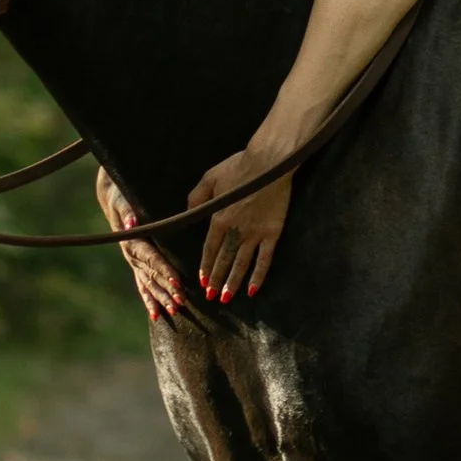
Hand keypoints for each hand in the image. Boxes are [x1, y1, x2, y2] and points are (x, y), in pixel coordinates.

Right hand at [97, 168, 186, 322]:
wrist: (112, 198)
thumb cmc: (121, 196)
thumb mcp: (122, 199)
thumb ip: (127, 210)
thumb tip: (132, 223)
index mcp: (131, 241)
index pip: (151, 258)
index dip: (164, 270)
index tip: (177, 282)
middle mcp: (131, 256)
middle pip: (152, 276)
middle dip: (166, 290)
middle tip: (181, 303)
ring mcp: (133, 263)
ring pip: (148, 284)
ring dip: (161, 298)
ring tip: (174, 312)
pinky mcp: (136, 265)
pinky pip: (142, 285)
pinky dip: (149, 300)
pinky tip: (155, 315)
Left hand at [188, 147, 294, 303]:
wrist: (269, 162)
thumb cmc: (239, 166)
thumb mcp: (210, 177)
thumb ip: (197, 196)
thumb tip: (188, 211)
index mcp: (219, 219)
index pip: (209, 249)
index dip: (205, 266)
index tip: (201, 280)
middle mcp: (235, 231)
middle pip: (223, 260)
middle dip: (216, 280)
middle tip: (210, 296)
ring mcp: (255, 234)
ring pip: (241, 264)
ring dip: (232, 283)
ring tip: (225, 298)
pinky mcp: (272, 233)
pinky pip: (265, 260)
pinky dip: (258, 276)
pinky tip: (252, 290)